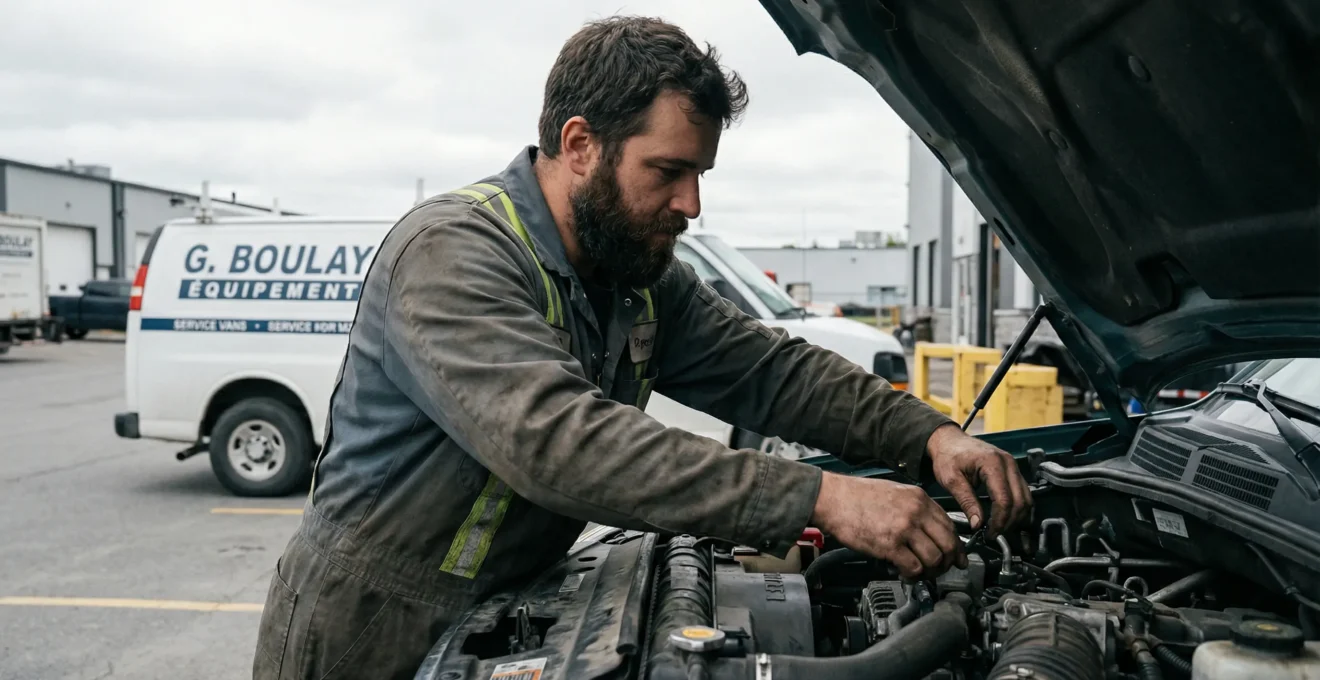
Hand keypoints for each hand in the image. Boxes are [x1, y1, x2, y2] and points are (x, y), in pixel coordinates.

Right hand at [811, 472, 965, 578]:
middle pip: (948, 544)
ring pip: (934, 559)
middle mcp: (916, 512)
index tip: (956, 557)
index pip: (950, 526)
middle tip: (940, 570)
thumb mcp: (894, 492)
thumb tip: (928, 532)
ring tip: (919, 574)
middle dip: (947, 562)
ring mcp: (904, 528)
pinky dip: (912, 576)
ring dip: (930, 572)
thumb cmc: (856, 495)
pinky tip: (904, 574)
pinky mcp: (889, 545)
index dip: (955, 546)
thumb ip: (914, 509)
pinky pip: (913, 567)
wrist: (832, 498)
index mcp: (919, 498)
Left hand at [926, 424, 1031, 537]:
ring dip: (1016, 517)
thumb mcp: (950, 479)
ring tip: (1000, 529)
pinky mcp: (1013, 470)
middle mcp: (1008, 463)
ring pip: (1026, 498)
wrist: (949, 440)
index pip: (1004, 499)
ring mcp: (1013, 466)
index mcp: (992, 463)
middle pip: (1020, 501)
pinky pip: (1023, 493)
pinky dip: (1018, 508)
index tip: (989, 533)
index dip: (999, 521)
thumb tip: (977, 524)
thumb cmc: (948, 455)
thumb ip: (966, 501)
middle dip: (1009, 522)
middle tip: (995, 534)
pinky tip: (1007, 518)